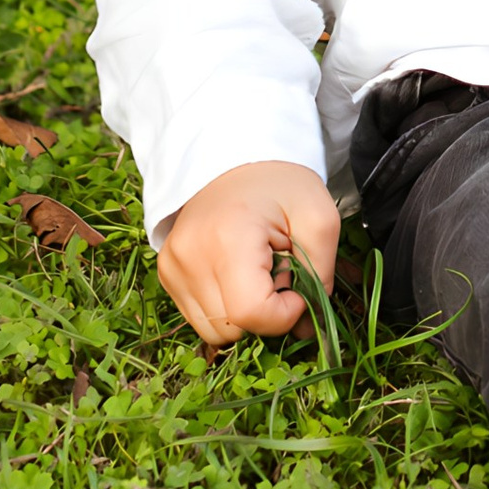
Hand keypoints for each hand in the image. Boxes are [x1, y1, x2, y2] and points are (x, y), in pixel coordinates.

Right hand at [156, 157, 340, 345]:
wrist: (235, 158)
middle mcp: (189, 256)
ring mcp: (171, 266)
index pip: (252, 313)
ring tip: (257, 273)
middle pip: (232, 328)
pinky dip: (224, 307)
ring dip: (244, 314)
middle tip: (278, 272)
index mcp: (228, 238)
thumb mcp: (319, 217)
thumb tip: (309, 326)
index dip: (284, 314)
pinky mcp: (166, 273)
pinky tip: (237, 274)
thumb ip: (322, 273)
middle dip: (265, 313)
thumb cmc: (280, 184)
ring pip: (214, 330)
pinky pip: (199, 317)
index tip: (298, 287)